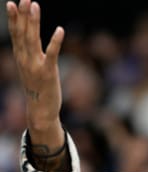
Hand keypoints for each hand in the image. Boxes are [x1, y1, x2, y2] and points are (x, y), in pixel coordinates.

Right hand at [7, 0, 64, 149]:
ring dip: (33, 22)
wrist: (40, 110)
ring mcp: (35, 66)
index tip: (12, 2)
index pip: (16, 34)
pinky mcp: (48, 72)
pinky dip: (56, 41)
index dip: (14, 18)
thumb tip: (29, 41)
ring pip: (33, 39)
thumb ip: (30, 54)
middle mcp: (25, 60)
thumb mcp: (30, 69)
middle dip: (22, 15)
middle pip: (22, 33)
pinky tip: (60, 29)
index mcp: (20, 58)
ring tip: (34, 5)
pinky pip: (52, 54)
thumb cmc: (38, 88)